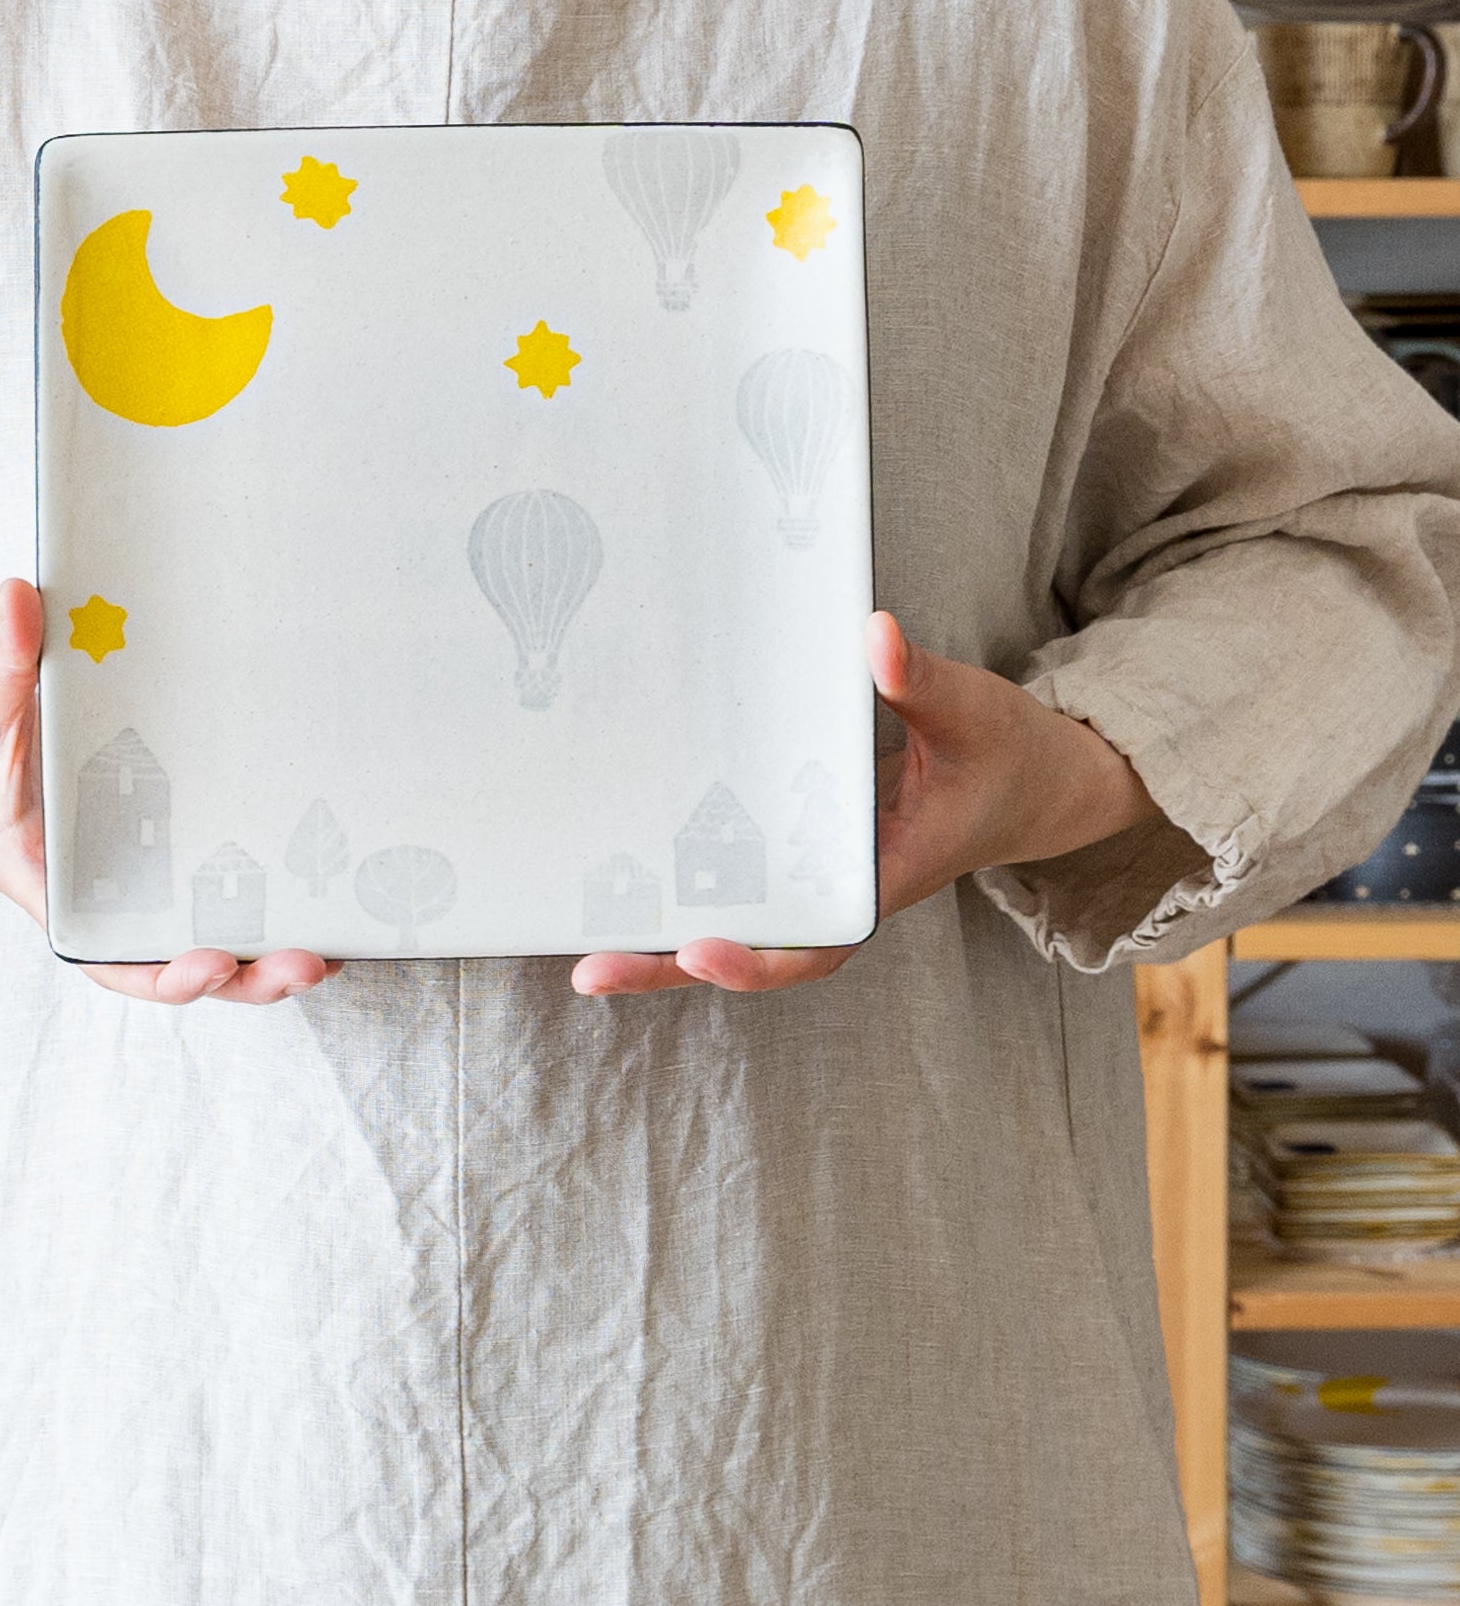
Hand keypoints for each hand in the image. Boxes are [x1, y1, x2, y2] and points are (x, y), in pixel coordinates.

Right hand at [0, 579, 339, 1004]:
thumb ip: (2, 657)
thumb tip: (21, 595)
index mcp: (49, 883)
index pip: (111, 956)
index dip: (164, 975)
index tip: (211, 963)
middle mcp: (97, 892)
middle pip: (179, 961)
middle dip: (248, 974)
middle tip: (314, 957)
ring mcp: (126, 873)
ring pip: (203, 932)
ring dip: (268, 946)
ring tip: (340, 937)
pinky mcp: (147, 840)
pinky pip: (204, 882)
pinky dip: (258, 894)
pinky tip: (320, 881)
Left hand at [570, 611, 1156, 997]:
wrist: (1026, 782)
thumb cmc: (1003, 755)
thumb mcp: (972, 715)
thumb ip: (919, 681)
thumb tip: (872, 636)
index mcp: (882, 882)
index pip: (815, 944)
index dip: (756, 960)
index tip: (701, 950)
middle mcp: (836, 895)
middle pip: (748, 951)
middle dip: (669, 967)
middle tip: (590, 970)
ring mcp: (811, 880)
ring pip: (730, 925)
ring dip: (657, 940)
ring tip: (578, 949)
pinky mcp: (794, 855)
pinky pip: (734, 885)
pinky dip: (679, 890)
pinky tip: (614, 881)